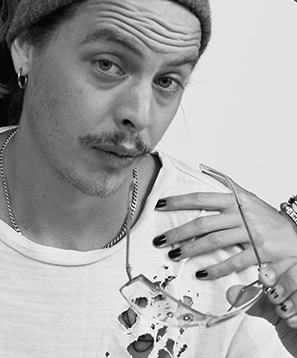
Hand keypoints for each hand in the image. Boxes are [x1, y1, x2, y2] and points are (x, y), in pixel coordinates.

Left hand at [152, 185, 296, 277]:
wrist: (295, 233)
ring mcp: (250, 233)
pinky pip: (234, 261)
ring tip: (175, 255)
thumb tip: (204, 169)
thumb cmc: (268, 216)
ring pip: (214, 242)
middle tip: (161, 239)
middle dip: (178, 232)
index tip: (160, 205)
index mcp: (234, 199)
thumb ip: (227, 185)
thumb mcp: (247, 196)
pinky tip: (202, 273)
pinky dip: (216, 269)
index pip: (201, 198)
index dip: (179, 201)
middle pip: (203, 223)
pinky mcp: (259, 251)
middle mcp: (240, 214)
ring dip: (192, 250)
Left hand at [228, 258, 296, 355]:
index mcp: (291, 275)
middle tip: (274, 298)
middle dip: (284, 284)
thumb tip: (231, 292)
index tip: (264, 279)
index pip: (285, 261)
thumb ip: (252, 299)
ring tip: (283, 312)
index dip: (275, 269)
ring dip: (292, 302)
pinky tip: (293, 322)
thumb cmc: (289, 325)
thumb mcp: (269, 310)